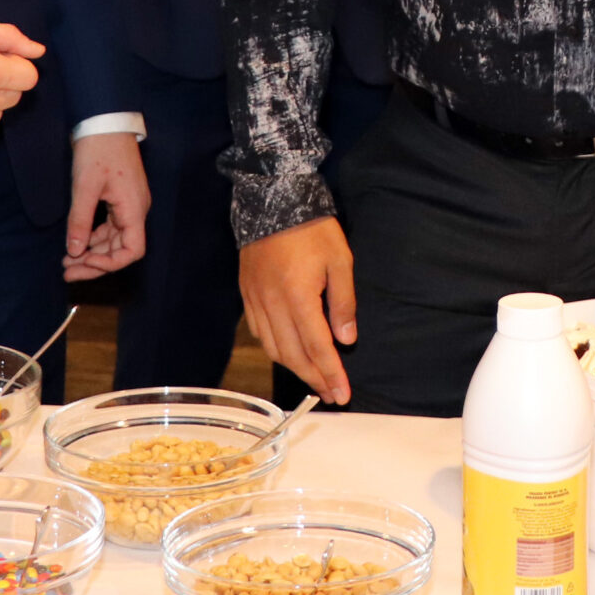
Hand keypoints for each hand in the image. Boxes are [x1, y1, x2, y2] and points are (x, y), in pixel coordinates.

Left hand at [64, 132, 149, 280]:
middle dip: (95, 263)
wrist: (105, 121)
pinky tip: (76, 242)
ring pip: (114, 240)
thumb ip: (80, 221)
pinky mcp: (120, 199)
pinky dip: (94, 238)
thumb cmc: (98, 151)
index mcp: (134, 209)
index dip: (109, 264)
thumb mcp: (85, 187)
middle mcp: (135, 211)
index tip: (83, 261)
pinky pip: (110, 228)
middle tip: (66, 271)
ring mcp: (128, 205)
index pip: (132, 251)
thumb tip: (74, 253)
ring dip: (92, 252)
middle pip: (121, 249)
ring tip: (66, 260)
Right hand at [239, 216, 356, 404]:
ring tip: (315, 378)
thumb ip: (343, 302)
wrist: (273, 199)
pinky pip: (260, 333)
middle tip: (331, 394)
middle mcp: (273, 304)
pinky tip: (290, 352)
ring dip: (294, 368)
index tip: (342, 394)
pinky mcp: (247, 294)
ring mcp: (256, 300)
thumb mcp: (340, 259)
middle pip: (293, 355)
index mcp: (298, 296)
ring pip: (273, 348)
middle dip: (314, 378)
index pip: (316, 346)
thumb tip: (346, 340)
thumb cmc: (312, 228)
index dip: (330, 373)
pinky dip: (276, 348)